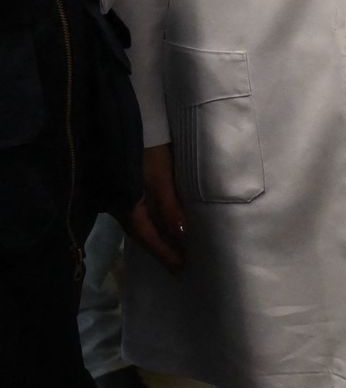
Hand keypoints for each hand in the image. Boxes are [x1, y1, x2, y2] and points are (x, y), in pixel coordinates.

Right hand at [124, 145, 184, 270]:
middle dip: (162, 249)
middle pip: (144, 233)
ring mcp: (123, 195)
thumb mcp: (160, 177)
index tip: (180, 269)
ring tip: (177, 249)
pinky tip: (165, 225)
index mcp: (128, 206)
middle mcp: (121, 205)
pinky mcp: (128, 184)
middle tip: (180, 265)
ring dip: (159, 237)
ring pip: (142, 223)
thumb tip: (182, 236)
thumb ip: (169, 207)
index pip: (149, 237)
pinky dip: (155, 222)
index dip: (165, 253)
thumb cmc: (147, 149)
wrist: (128, 119)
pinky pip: (142, 211)